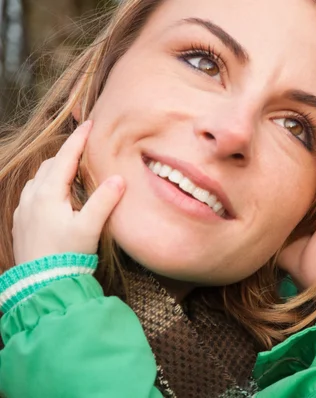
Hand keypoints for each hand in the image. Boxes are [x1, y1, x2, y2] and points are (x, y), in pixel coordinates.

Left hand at [12, 121, 124, 264]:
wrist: (41, 283)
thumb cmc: (67, 256)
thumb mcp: (90, 228)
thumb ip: (104, 201)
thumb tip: (119, 178)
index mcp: (49, 193)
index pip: (65, 157)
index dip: (79, 139)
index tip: (89, 123)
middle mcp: (32, 197)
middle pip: (51, 164)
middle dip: (68, 153)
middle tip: (85, 149)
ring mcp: (24, 209)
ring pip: (39, 178)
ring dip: (56, 170)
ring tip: (72, 172)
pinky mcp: (21, 221)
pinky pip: (32, 193)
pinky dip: (46, 185)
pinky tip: (56, 196)